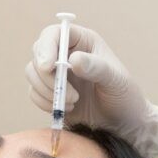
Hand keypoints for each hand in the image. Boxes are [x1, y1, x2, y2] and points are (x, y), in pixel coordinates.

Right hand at [24, 23, 157, 157]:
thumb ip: (97, 68)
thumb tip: (74, 59)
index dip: (46, 47)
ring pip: (32, 74)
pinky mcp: (50, 93)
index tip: (48, 67)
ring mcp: (56, 73)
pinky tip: (68, 109)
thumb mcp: (116, 80)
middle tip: (70, 95)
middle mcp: (65, 53)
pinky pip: (34, 93)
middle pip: (38, 53)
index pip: (53, 34)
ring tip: (73, 102)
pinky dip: (45, 103)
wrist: (123, 123)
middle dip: (47, 76)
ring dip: (48, 91)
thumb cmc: (125, 96)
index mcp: (82, 41)